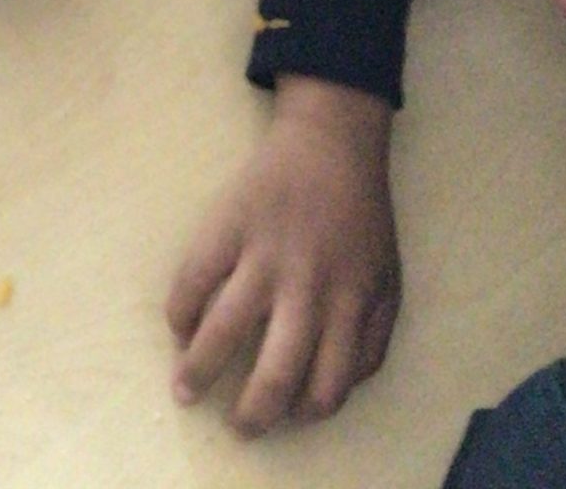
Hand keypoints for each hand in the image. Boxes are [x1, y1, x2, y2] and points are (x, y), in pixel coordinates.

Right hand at [168, 77, 400, 434]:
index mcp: (349, 306)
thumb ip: (371, 340)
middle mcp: (307, 288)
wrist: (331, 140)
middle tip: (235, 425)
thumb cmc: (361, 217)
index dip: (302, 414)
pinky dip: (179, 311)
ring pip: (224, 330)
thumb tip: (339, 386)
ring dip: (198, 369)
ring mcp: (264, 254)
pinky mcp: (229, 222)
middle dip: (250, 413)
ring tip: (184, 388)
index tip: (284, 416)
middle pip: (274, 372)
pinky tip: (178, 326)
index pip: (325, 387)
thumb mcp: (387, 282)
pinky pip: (193, 277)